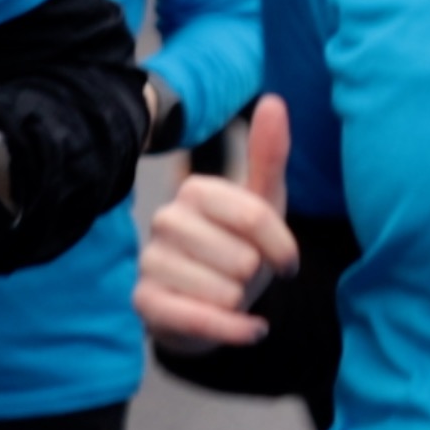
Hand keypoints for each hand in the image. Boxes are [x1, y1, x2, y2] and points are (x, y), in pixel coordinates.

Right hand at [136, 95, 298, 349]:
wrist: (215, 304)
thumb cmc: (241, 247)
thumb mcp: (264, 203)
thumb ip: (270, 155)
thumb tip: (274, 99)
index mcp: (195, 190)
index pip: (255, 216)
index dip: (281, 246)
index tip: (285, 257)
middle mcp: (165, 220)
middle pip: (242, 257)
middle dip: (257, 274)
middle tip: (246, 276)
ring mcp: (150, 262)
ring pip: (225, 291)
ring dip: (241, 302)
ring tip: (230, 295)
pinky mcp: (144, 303)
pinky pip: (199, 319)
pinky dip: (234, 330)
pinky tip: (249, 329)